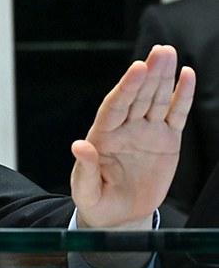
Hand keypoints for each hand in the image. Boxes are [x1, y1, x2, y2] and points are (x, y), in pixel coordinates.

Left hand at [70, 44, 194, 228]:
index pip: (115, 106)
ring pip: (157, 99)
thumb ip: (85, 168)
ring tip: (169, 54)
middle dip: (150, 74)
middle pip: (138, 96)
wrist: (118, 216)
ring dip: (164, 77)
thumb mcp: (86, 190)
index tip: (137, 68)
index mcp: (103, 135)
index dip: (126, 87)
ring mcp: (146, 132)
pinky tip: (187, 76)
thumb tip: (79, 146)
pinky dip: (183, 96)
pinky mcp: (166, 141)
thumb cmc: (97, 201)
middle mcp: (125, 128)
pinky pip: (177, 115)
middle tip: (160, 51)